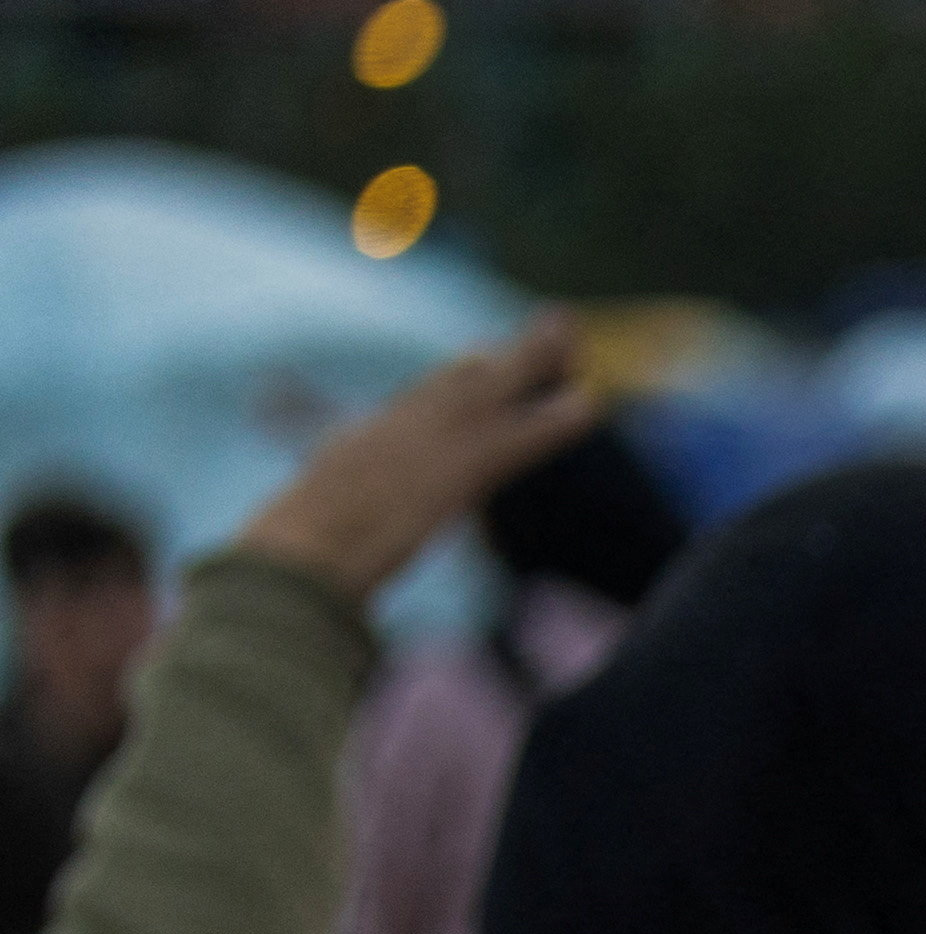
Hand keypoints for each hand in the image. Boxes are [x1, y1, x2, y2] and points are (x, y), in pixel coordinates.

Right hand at [231, 321, 602, 596]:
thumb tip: (288, 547)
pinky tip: (586, 404)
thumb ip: (315, 526)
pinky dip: (549, 424)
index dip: (458, 380)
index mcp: (359, 446)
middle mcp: (394, 432)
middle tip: (550, 325)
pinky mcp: (452, 474)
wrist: (297, 565)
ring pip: (488, 391)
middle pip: (461, 383)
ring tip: (567, 329)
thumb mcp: (300, 535)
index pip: (418, 404)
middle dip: (507, 357)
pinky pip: (512, 442)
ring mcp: (424, 446)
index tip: (484, 353)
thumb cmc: (289, 564)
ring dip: (532, 361)